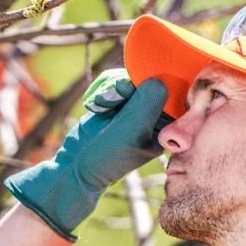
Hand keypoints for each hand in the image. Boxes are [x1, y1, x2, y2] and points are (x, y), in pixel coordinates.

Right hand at [4, 70, 168, 239]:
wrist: (75, 165)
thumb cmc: (107, 156)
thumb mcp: (130, 130)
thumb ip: (147, 103)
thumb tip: (158, 79)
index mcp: (164, 127)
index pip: (170, 95)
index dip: (155, 85)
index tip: (136, 90)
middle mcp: (150, 116)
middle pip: (147, 82)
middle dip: (125, 87)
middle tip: (112, 99)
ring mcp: (132, 108)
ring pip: (128, 79)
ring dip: (110, 88)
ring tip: (99, 105)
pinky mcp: (114, 102)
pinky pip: (112, 82)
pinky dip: (100, 91)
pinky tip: (93, 106)